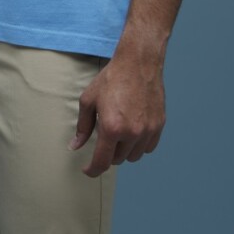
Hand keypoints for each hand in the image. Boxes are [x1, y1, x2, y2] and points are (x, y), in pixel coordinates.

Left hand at [68, 49, 165, 176]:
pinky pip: (148, 148)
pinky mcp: (159, 126)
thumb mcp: (89, 100)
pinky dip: (139, 145)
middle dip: (108, 153)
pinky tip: (133, 131)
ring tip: (119, 132)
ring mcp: (148, 130)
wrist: (138, 62)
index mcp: (111, 128)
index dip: (92, 170)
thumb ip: (82, 126)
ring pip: (133, 156)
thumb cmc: (112, 79)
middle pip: (117, 160)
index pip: (102, 162)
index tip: (88, 169)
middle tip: (104, 137)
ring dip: (124, 151)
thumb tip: (75, 146)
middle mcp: (131, 133)